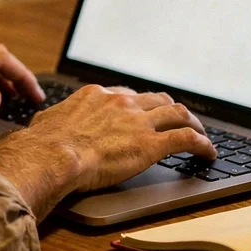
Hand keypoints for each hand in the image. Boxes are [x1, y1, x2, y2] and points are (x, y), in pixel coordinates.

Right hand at [0, 85, 212, 219]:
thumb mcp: (46, 122)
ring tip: (200, 133)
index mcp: (96, 95)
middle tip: (178, 119)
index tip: (144, 113)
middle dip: (170, 109)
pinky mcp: (151, 144)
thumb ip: (55, 120)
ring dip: (192, 122)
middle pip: (157, 100)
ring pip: (178, 113)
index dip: (140, 105)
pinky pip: (186, 139)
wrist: (52, 156)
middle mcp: (121, 103)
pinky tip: (208, 153)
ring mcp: (138, 121)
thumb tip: (46, 124)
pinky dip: (202, 144)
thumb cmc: (43, 144)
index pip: (127, 95)